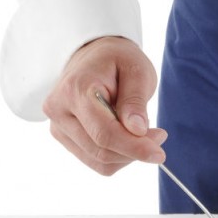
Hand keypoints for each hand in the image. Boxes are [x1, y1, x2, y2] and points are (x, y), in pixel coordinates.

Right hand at [42, 36, 166, 175]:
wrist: (93, 57)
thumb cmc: (117, 61)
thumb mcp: (136, 71)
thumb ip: (135, 100)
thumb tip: (137, 130)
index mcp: (75, 90)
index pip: (105, 133)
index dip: (134, 148)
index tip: (159, 154)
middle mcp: (59, 110)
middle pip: (102, 150)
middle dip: (135, 150)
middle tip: (159, 135)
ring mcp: (58, 126)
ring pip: (100, 161)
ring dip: (128, 154)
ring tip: (143, 132)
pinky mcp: (64, 138)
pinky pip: (96, 161)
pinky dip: (118, 156)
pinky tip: (127, 137)